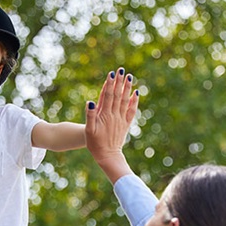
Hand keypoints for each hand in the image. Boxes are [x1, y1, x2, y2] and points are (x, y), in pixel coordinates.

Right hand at [85, 68, 138, 182]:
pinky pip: (132, 111)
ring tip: (129, 77)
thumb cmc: (95, 144)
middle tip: (122, 70)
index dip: (109, 84)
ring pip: (125, 100)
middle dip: (119, 82)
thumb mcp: (89, 130)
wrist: (107, 156)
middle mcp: (114, 115)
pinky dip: (134, 101)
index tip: (112, 74)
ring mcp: (121, 119)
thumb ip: (90, 115)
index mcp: (105, 115)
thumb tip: (90, 101)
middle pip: (118, 95)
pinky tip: (136, 93)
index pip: (108, 96)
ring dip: (127, 88)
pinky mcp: (125, 124)